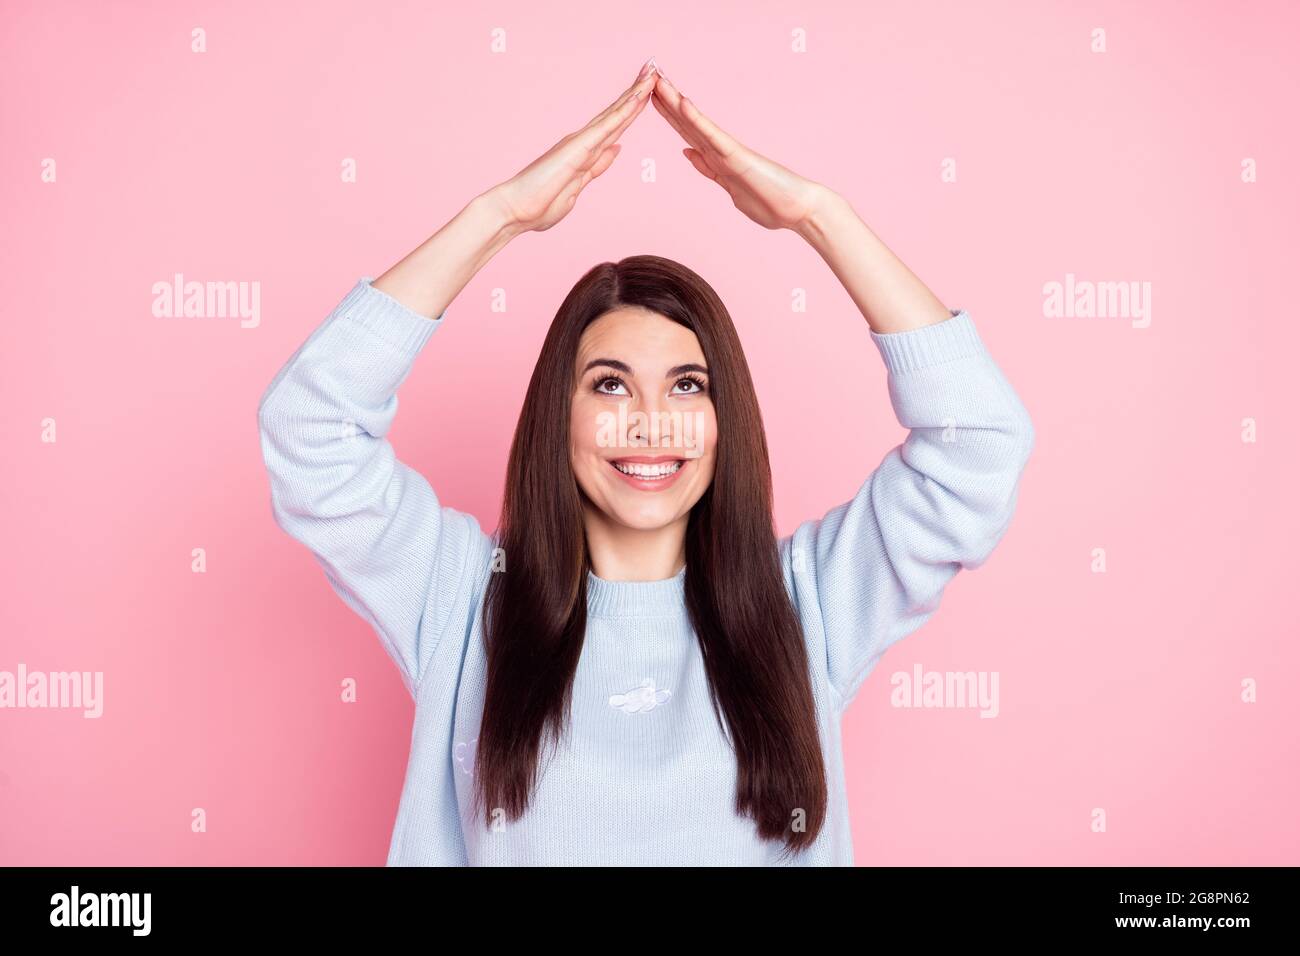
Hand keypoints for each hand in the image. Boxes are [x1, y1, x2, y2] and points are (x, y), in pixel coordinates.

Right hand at [490, 62, 657, 233]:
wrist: (514, 210)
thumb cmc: (539, 205)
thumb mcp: (578, 186)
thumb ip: (597, 166)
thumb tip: (616, 148)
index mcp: (585, 152)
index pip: (615, 127)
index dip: (632, 108)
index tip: (647, 91)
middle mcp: (584, 141)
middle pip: (617, 113)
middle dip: (637, 91)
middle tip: (654, 68)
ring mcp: (582, 142)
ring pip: (616, 113)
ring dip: (635, 92)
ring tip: (653, 71)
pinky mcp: (580, 147)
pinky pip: (608, 124)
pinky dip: (625, 109)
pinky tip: (640, 95)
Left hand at [650, 72, 831, 231]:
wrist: (800, 210)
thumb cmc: (770, 203)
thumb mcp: (729, 188)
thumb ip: (709, 169)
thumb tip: (689, 153)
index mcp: (717, 160)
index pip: (687, 133)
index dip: (668, 115)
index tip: (651, 98)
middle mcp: (721, 151)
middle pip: (687, 123)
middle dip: (666, 101)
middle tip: (649, 76)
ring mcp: (729, 152)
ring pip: (695, 123)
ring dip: (675, 102)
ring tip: (658, 80)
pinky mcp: (737, 157)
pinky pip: (712, 136)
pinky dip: (696, 120)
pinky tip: (682, 103)